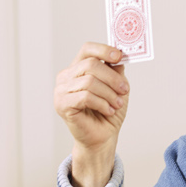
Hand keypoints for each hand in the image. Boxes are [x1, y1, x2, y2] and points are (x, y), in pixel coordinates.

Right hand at [54, 42, 130, 186]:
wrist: (102, 137)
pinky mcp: (62, 105)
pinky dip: (101, 103)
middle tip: (124, 89)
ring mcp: (61, 90)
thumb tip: (119, 58)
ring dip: (109, 93)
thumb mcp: (116, 87)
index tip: (120, 56)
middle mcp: (66, 77)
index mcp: (77, 68)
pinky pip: (85, 97)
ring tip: (117, 104)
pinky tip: (108, 110)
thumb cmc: (107, 112)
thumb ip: (115, 71)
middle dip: (111, 77)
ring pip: (89, 81)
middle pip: (90, 64)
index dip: (104, 50)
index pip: (87, 49)